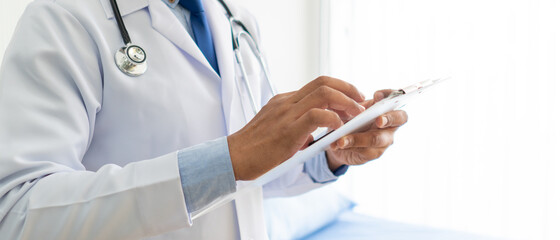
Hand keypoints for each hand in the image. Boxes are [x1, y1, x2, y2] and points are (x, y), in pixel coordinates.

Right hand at [227, 76, 365, 179]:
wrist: (234, 157)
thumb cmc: (255, 148)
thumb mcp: (276, 129)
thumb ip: (296, 127)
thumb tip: (315, 134)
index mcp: (284, 101)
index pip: (318, 84)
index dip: (340, 88)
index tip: (352, 99)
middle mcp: (286, 102)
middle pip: (324, 82)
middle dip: (348, 90)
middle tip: (361, 104)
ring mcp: (287, 114)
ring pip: (324, 94)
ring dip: (346, 103)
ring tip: (355, 116)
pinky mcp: (288, 130)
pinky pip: (317, 115)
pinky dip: (333, 119)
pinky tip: (338, 128)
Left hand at [325, 89, 407, 169]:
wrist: (340, 140)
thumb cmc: (351, 120)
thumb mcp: (353, 110)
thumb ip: (357, 105)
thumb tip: (357, 104)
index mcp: (386, 109)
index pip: (397, 100)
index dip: (391, 96)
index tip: (376, 95)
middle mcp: (391, 124)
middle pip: (398, 119)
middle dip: (388, 119)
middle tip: (378, 120)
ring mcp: (385, 140)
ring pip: (376, 138)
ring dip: (357, 138)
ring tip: (341, 140)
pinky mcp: (375, 153)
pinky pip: (365, 151)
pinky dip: (350, 146)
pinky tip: (339, 144)